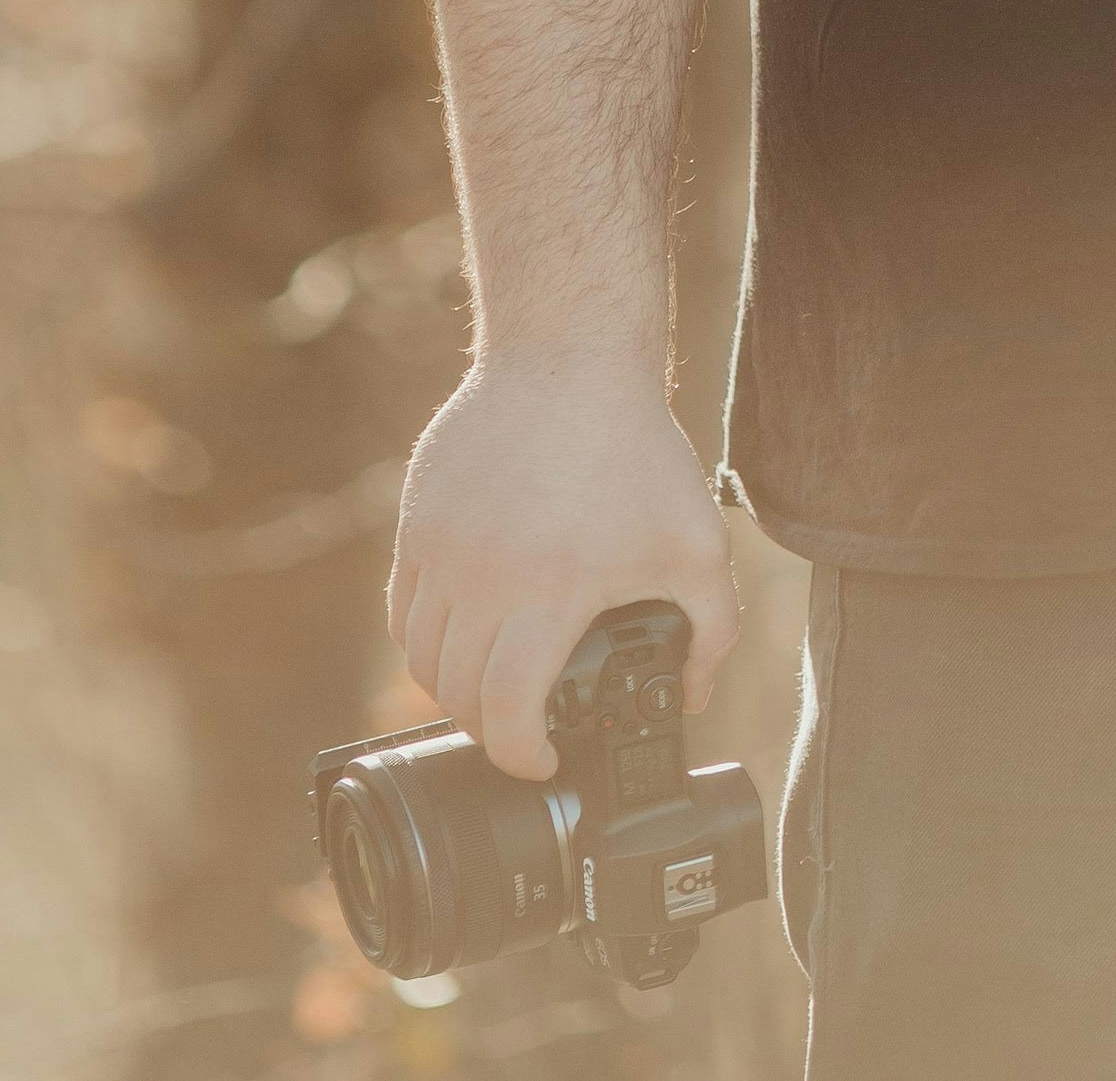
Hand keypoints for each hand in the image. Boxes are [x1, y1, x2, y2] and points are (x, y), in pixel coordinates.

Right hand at [388, 349, 738, 778]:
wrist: (570, 354)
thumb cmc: (636, 448)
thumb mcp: (698, 543)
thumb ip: (712, 630)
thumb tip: (692, 695)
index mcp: (550, 590)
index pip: (507, 710)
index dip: (521, 756)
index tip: (544, 760)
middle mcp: (482, 576)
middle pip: (458, 693)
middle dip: (491, 728)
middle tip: (523, 727)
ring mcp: (441, 546)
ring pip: (421, 655)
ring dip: (453, 689)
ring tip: (492, 688)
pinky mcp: (417, 518)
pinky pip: (404, 606)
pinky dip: (426, 640)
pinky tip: (462, 637)